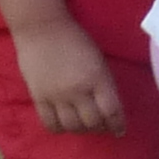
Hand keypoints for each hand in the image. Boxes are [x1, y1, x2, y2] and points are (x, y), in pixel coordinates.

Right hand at [12, 17, 127, 135]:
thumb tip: (109, 109)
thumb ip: (104, 84)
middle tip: (102, 126)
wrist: (41, 28)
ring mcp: (57, 95)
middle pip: (92, 122)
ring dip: (81, 129)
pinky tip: (64, 124)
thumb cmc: (75, 39)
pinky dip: (60, 129)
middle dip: (101, 128)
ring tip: (84, 125)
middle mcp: (78, 90)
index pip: (111, 111)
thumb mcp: (98, 60)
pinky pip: (50, 123)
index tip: (119, 130)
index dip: (118, 124)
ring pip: (72, 126)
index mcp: (97, 78)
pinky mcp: (39, 98)